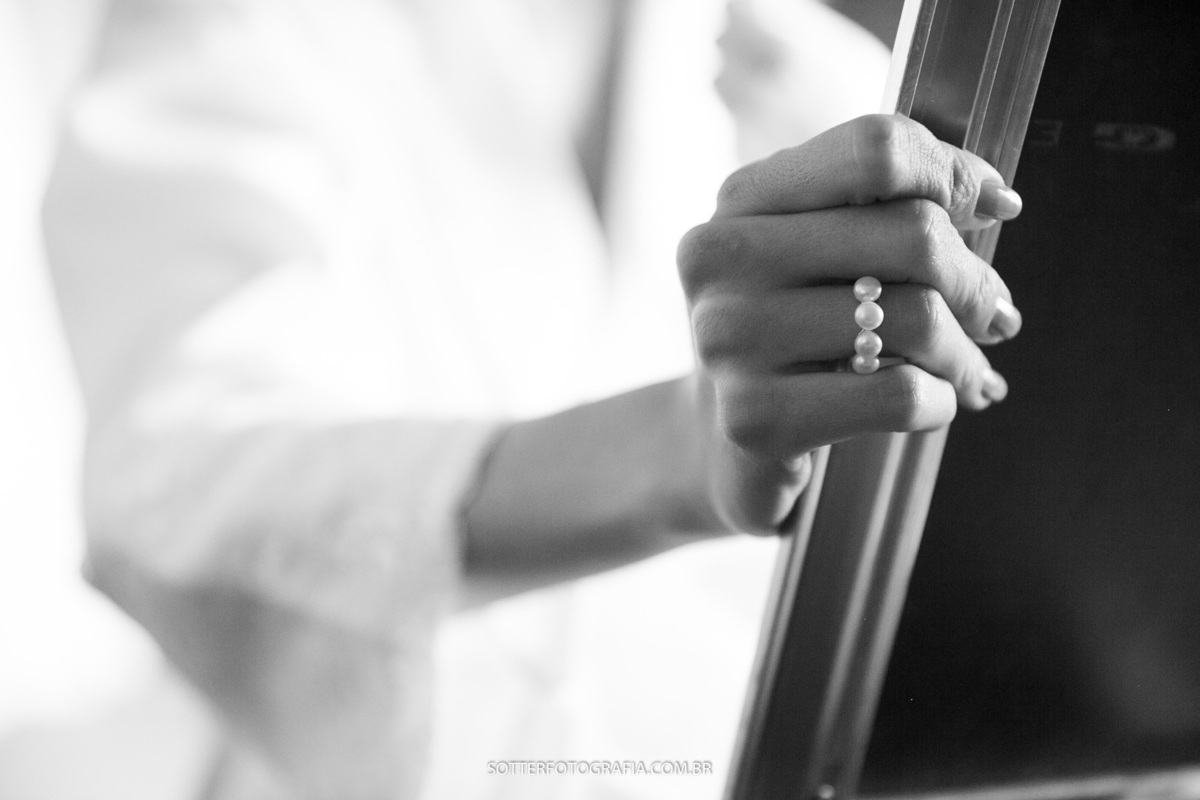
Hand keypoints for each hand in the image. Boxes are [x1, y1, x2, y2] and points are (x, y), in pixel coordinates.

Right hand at [677, 114, 1023, 532]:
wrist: (723, 434)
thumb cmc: (795, 329)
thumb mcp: (821, 248)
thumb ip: (890, 204)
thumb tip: (996, 200)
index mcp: (742, 198)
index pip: (875, 150)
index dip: (953, 175)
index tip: (994, 209)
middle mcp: (722, 258)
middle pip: (913, 233)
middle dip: (975, 281)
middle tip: (996, 316)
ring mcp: (729, 338)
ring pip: (915, 318)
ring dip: (966, 351)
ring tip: (972, 370)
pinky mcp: (753, 417)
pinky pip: (899, 395)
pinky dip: (941, 400)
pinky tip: (935, 403)